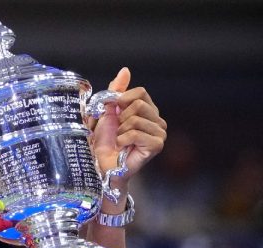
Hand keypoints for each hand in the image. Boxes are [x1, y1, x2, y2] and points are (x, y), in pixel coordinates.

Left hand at [90, 67, 166, 181]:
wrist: (102, 163)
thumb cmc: (104, 140)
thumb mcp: (107, 110)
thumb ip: (116, 91)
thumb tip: (125, 70)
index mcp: (148, 110)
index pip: (140, 92)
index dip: (122, 100)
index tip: (113, 112)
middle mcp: (158, 120)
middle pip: (138, 104)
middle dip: (120, 117)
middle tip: (117, 130)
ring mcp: (159, 133)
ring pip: (135, 119)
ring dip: (120, 130)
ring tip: (120, 140)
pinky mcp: (157, 145)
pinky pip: (135, 133)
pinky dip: (122, 139)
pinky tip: (123, 147)